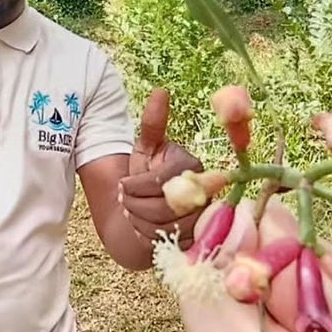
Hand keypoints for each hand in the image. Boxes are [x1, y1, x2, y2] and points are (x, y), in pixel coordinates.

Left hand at [119, 88, 203, 243]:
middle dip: (134, 204)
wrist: (145, 213)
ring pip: (161, 225)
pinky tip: (143, 227)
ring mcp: (202, 218)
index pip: (161, 180)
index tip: (126, 186)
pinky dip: (146, 235)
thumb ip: (152, 125)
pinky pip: (165, 240)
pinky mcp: (195, 239)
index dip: (137, 186)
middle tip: (127, 201)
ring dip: (138, 220)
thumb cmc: (145, 178)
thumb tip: (161, 91)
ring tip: (135, 212)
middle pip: (160, 206)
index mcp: (191, 165)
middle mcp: (204, 192)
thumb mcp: (145, 151)